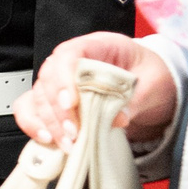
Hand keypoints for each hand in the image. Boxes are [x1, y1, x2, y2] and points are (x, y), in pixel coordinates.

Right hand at [13, 32, 175, 147]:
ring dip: (49, 122)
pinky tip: (49, 139)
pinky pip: (32, 110)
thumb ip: (136, 98)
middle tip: (74, 132)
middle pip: (48, 78)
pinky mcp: (57, 103)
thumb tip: (117, 118)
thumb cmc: (153, 76)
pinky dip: (35, 125)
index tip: (72, 103)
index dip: (65, 78)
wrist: (155, 89)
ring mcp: (62, 82)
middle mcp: (73, 61)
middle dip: (58, 109)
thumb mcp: (155, 83)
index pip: (69, 54)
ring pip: (38, 97)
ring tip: (68, 142)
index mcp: (98, 46)